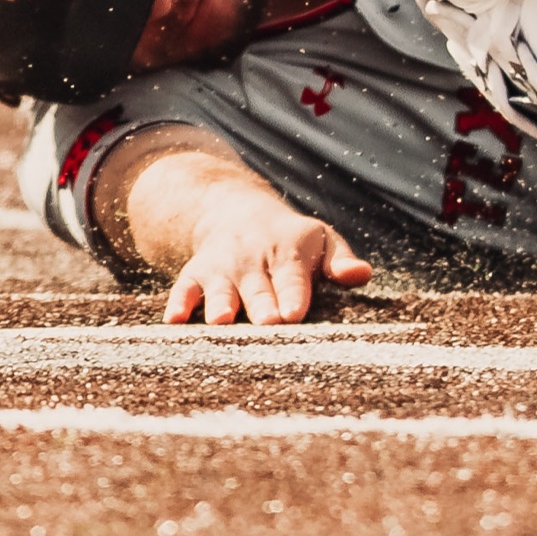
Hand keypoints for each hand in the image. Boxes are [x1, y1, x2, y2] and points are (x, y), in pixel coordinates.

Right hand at [164, 187, 371, 325]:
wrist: (237, 212)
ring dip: (220, 304)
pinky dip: (179, 303)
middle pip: (257, 287)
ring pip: (221, 288)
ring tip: (221, 320)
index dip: (293, 293)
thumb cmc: (292, 240)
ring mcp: (222, 266)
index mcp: (288, 250)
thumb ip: (340, 260)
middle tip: (267, 323)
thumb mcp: (322, 240)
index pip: (292, 275)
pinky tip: (173, 321)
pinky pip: (184, 287)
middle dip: (261, 304)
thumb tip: (362, 275)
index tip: (294, 313)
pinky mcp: (196, 273)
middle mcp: (252, 258)